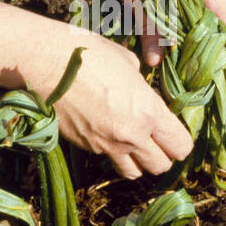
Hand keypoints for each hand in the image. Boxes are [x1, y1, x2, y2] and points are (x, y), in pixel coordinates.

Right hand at [28, 30, 192, 179]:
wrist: (44, 63)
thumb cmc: (88, 53)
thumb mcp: (127, 62)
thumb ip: (141, 86)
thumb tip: (141, 92)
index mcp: (148, 112)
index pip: (180, 145)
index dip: (181, 142)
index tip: (175, 133)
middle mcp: (131, 135)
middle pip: (161, 166)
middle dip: (163, 156)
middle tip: (158, 141)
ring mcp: (106, 145)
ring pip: (134, 172)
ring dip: (139, 162)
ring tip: (135, 144)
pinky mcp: (85, 146)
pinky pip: (107, 158)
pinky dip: (112, 152)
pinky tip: (107, 132)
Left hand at [54, 0, 225, 76]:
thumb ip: (150, 27)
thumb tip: (158, 62)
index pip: (223, 12)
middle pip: (210, 18)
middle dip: (212, 48)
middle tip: (215, 79)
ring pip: (189, 19)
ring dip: (190, 43)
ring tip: (195, 73)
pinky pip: (170, 16)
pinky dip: (170, 34)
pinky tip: (170, 55)